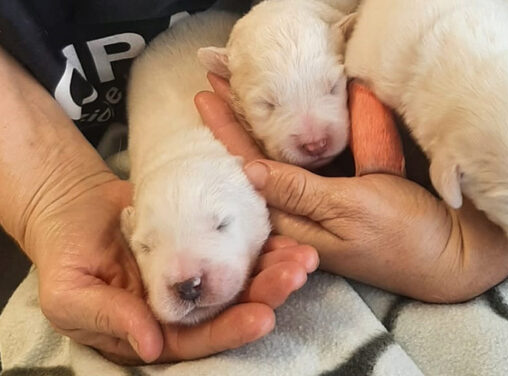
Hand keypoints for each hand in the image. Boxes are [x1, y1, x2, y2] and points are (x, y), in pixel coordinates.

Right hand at [28, 176, 317, 364]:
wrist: (73, 208)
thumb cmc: (66, 256)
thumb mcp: (72, 295)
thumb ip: (110, 319)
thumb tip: (151, 345)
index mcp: (157, 327)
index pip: (200, 337)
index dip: (231, 329)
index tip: (263, 316)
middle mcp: (186, 303)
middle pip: (233, 306)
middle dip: (267, 294)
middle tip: (295, 275)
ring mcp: (199, 269)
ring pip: (243, 274)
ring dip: (274, 267)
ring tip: (302, 256)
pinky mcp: (205, 238)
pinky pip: (236, 239)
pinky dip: (261, 237)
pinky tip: (283, 230)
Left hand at [194, 73, 507, 301]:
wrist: (454, 251)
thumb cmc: (405, 236)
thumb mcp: (351, 210)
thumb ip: (301, 191)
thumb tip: (248, 170)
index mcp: (296, 224)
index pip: (251, 173)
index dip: (227, 134)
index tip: (206, 98)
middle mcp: (304, 211)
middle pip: (261, 160)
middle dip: (238, 121)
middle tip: (216, 82)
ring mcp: (325, 199)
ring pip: (287, 155)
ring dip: (266, 120)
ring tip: (240, 87)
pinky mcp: (347, 190)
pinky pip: (316, 157)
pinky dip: (301, 131)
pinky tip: (283, 111)